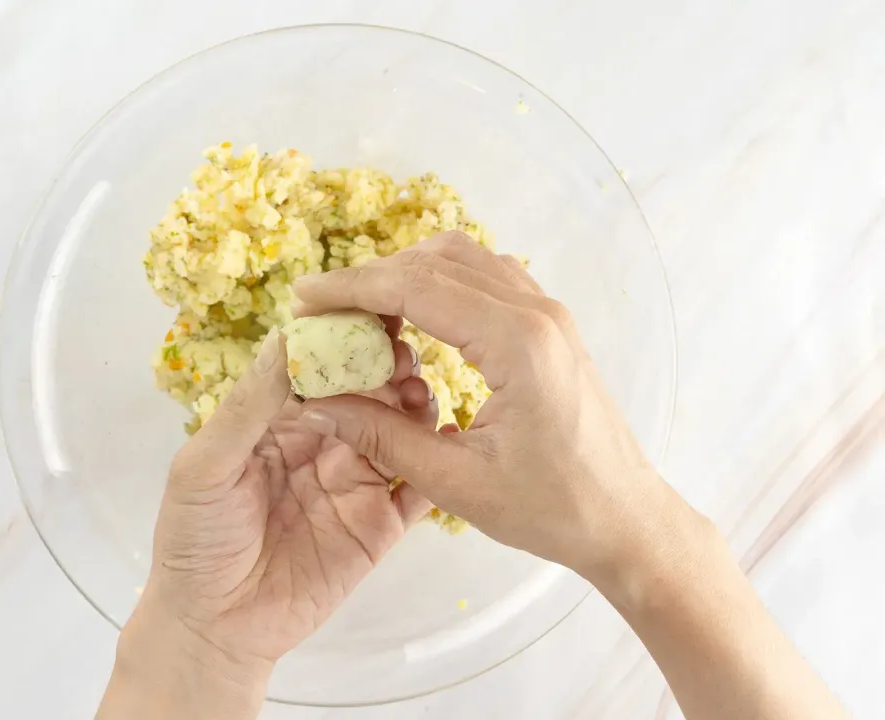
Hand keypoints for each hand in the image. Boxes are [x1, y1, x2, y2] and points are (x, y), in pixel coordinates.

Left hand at [102, 320, 435, 718]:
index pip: (319, 370)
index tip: (368, 316)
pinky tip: (449, 444)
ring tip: (420, 394)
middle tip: (404, 354)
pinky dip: (437, 467)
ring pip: (399, 433)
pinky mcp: (379, 525)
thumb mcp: (205, 467)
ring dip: (414, 409)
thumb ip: (248, 408)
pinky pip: (416, 492)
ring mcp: (355, 484)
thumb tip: (288, 339)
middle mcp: (324, 444)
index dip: (343, 343)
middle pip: (367, 394)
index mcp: (279, 423)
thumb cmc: (194, 541)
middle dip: (387, 369)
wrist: (213, 627)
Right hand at [292, 231, 679, 580]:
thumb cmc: (550, 509)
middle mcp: (537, 312)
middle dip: (371, 278)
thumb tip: (314, 402)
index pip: (416, 286)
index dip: (351, 288)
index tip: (303, 300)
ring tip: (361, 315)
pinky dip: (440, 285)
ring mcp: (549, 313)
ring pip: (463, 259)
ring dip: (406, 275)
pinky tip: (413, 320)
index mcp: (518, 343)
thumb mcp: (454, 482)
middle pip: (436, 260)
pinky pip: (486, 278)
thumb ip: (380, 435)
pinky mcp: (550, 325)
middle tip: (323, 312)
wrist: (625, 518)